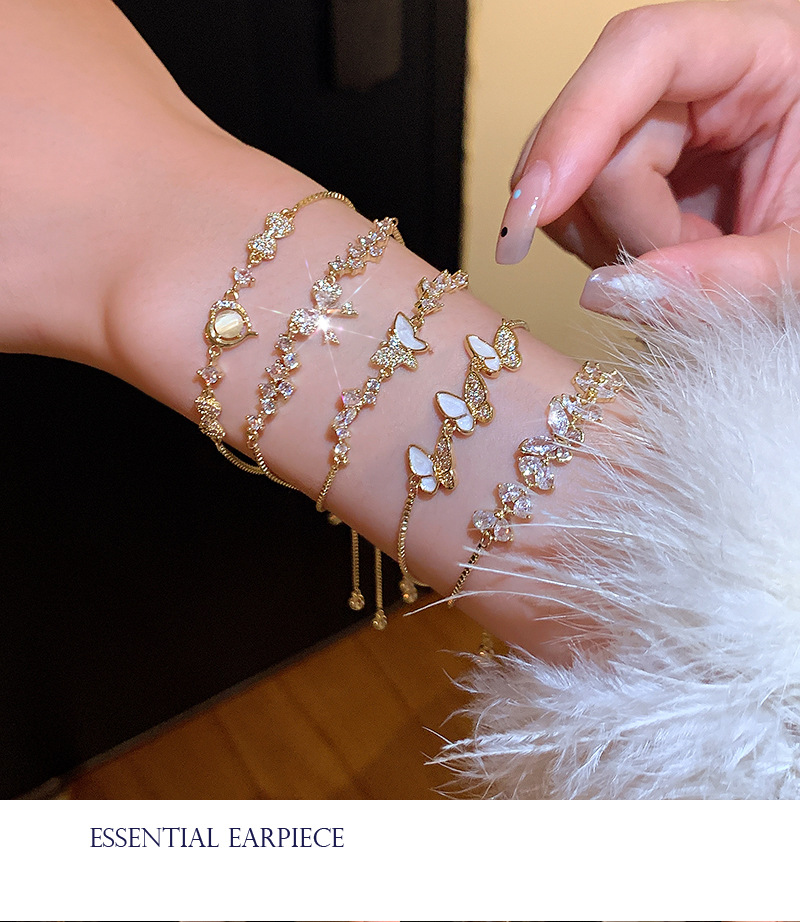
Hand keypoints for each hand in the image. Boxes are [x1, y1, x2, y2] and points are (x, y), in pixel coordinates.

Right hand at [495, 0, 799, 315]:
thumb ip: (723, 279)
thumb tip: (604, 293)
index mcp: (770, 52)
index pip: (644, 50)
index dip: (578, 124)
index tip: (535, 208)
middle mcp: (706, 74)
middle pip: (599, 125)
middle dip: (619, 219)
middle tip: (670, 277)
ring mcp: (668, 118)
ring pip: (575, 171)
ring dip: (609, 241)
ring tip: (683, 265)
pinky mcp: (646, 160)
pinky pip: (583, 202)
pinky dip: (605, 246)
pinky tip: (655, 259)